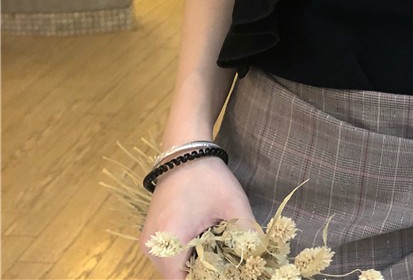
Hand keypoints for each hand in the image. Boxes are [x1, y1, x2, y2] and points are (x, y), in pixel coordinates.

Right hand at [139, 156, 256, 278]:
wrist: (185, 150)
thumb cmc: (208, 177)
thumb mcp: (233, 205)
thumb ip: (248, 235)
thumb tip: (260, 255)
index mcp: (168, 246)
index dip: (210, 279)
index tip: (230, 269)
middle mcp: (152, 250)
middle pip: (179, 278)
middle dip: (204, 273)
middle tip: (228, 261)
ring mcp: (149, 242)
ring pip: (174, 268)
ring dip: (196, 264)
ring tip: (219, 249)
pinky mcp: (152, 234)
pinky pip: (169, 256)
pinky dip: (187, 254)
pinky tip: (206, 239)